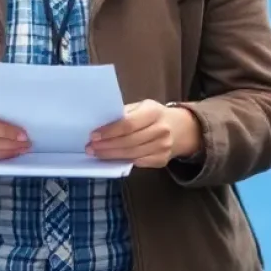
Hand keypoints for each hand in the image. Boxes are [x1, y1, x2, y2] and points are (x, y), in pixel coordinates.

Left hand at [86, 101, 200, 167]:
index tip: (93, 135)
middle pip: (128, 141)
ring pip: (132, 154)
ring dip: (111, 155)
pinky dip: (123, 161)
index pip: (128, 124)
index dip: (109, 131)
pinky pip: (138, 163)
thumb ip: (124, 113)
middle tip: (90, 148)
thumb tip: (100, 124)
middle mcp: (161, 130)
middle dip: (106, 146)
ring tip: (96, 154)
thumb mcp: (141, 107)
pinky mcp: (162, 160)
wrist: (180, 128)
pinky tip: (111, 159)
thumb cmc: (153, 115)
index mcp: (153, 112)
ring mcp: (163, 147)